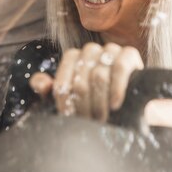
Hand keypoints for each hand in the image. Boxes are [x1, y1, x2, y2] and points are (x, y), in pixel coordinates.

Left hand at [28, 42, 143, 121]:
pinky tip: (115, 105)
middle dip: (84, 106)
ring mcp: (110, 49)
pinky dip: (117, 88)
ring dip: (100, 102)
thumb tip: (41, 83)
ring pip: (99, 76)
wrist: (130, 104)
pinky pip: (120, 68)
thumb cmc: (95, 100)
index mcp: (73, 57)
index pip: (62, 82)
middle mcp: (90, 50)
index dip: (66, 104)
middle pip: (80, 81)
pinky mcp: (129, 53)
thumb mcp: (70, 97)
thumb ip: (48, 90)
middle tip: (90, 122)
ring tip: (102, 118)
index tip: (71, 118)